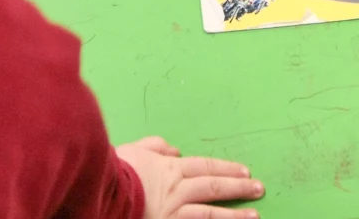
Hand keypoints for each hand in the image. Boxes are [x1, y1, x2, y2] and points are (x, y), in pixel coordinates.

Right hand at [116, 136, 263, 218]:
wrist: (100, 191)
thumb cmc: (115, 170)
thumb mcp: (134, 149)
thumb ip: (156, 146)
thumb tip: (175, 149)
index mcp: (171, 168)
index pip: (206, 167)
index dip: (226, 168)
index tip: (245, 170)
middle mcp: (177, 189)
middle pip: (214, 187)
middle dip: (239, 187)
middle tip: (259, 188)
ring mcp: (174, 211)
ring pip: (210, 212)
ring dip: (234, 214)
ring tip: (254, 215)